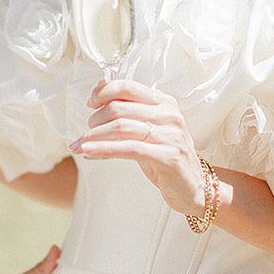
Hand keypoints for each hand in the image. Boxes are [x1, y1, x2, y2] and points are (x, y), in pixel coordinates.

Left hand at [69, 79, 209, 216]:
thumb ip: (129, 109)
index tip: (90, 104)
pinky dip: (104, 149)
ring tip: (80, 145)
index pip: (127, 86)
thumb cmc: (166, 155)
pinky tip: (89, 152)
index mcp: (164, 102)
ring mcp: (171, 136)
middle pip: (120, 108)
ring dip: (94, 136)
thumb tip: (99, 87)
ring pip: (121, 127)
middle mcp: (170, 115)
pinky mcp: (169, 157)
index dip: (103, 92)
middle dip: (95, 119)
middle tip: (85, 133)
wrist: (194, 186)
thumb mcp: (149, 128)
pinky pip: (129, 149)